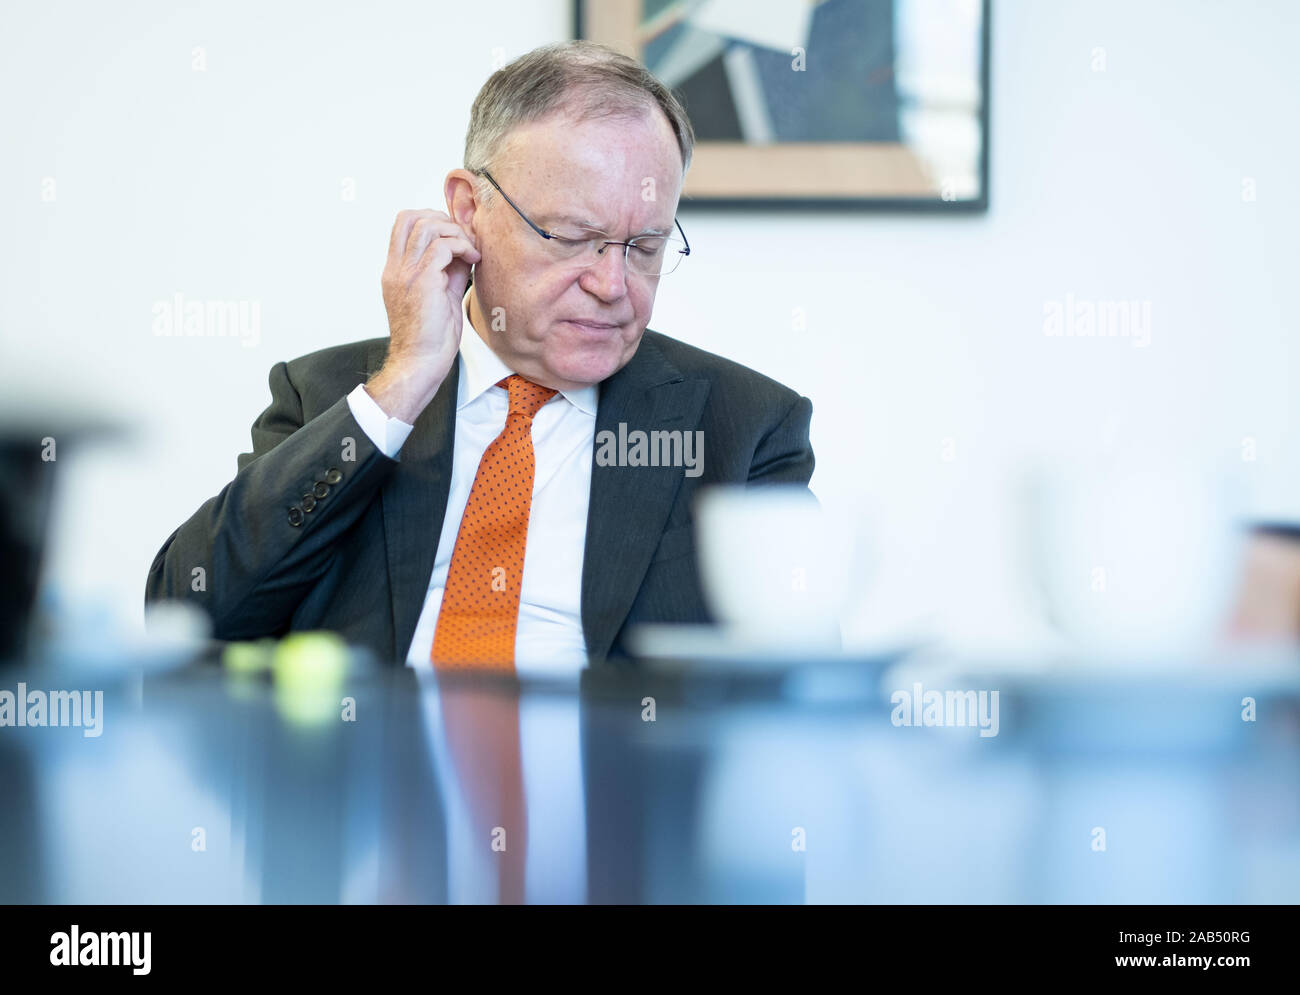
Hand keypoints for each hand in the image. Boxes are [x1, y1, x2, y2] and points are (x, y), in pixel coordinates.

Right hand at [368, 209, 481, 422]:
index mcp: (395, 270)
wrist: (421, 363)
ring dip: (455, 233)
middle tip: (463, 240)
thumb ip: (448, 271)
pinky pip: (442, 246)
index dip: (431, 219)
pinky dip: (462, 247)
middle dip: (443, 220)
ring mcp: (406, 273)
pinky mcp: (422, 281)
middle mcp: (396, 268)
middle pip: (410, 216)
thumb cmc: (431, 337)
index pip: (403, 223)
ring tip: (470, 252)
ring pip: (427, 226)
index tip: (455, 237)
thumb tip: (464, 251)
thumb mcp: (440, 295)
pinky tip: (473, 261)